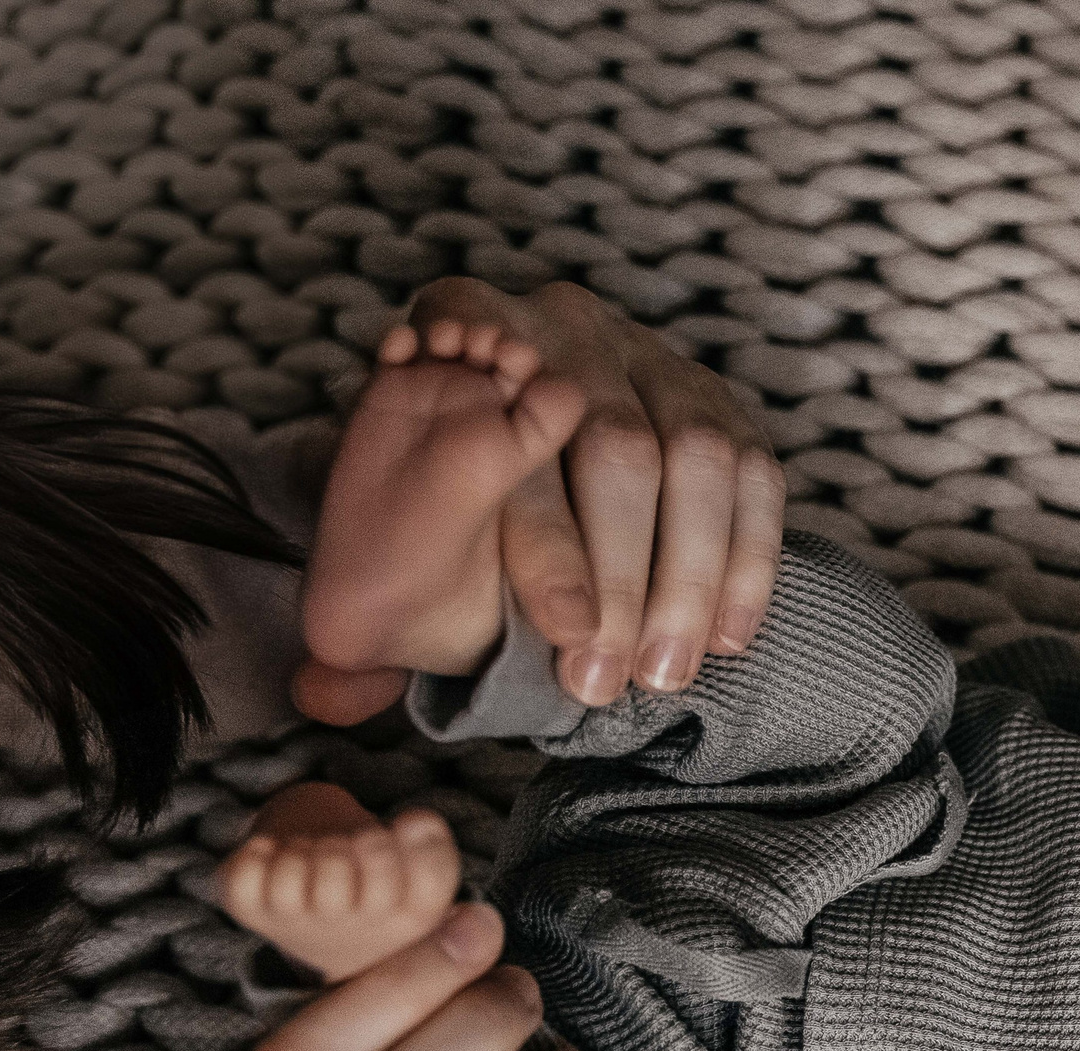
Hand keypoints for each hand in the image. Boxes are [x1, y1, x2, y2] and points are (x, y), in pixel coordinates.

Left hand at [294, 278, 788, 722]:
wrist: (521, 457)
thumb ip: (363, 618)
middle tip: (605, 675)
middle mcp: (564, 327)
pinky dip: (745, 565)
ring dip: (689, 577)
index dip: (546, 538)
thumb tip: (326, 698)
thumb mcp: (393, 538)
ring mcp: (655, 361)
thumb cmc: (448, 509)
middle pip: (613, 443)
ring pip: (696, 456)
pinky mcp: (723, 406)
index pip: (506, 425)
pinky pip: (753, 478)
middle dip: (620, 574)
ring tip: (663, 672)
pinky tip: (724, 640)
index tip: (563, 631)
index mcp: (462, 323)